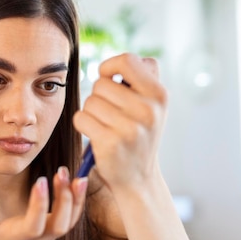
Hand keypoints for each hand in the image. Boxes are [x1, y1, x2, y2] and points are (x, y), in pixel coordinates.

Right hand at [0, 167, 87, 239]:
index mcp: (16, 239)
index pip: (34, 225)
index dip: (39, 204)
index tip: (40, 180)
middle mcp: (37, 239)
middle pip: (60, 225)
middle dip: (65, 199)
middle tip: (61, 171)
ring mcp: (49, 237)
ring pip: (70, 222)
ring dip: (76, 198)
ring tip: (75, 174)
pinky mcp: (54, 231)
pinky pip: (72, 219)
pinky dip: (79, 201)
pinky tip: (78, 181)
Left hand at [73, 53, 167, 187]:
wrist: (138, 178)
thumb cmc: (139, 134)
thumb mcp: (152, 106)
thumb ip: (139, 80)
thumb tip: (114, 64)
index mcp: (159, 95)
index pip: (127, 61)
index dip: (110, 67)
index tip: (108, 79)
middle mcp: (148, 110)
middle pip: (101, 84)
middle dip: (98, 96)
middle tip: (109, 113)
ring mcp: (130, 128)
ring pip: (90, 101)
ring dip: (91, 112)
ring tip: (105, 125)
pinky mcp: (111, 143)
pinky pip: (81, 118)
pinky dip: (83, 125)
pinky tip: (96, 135)